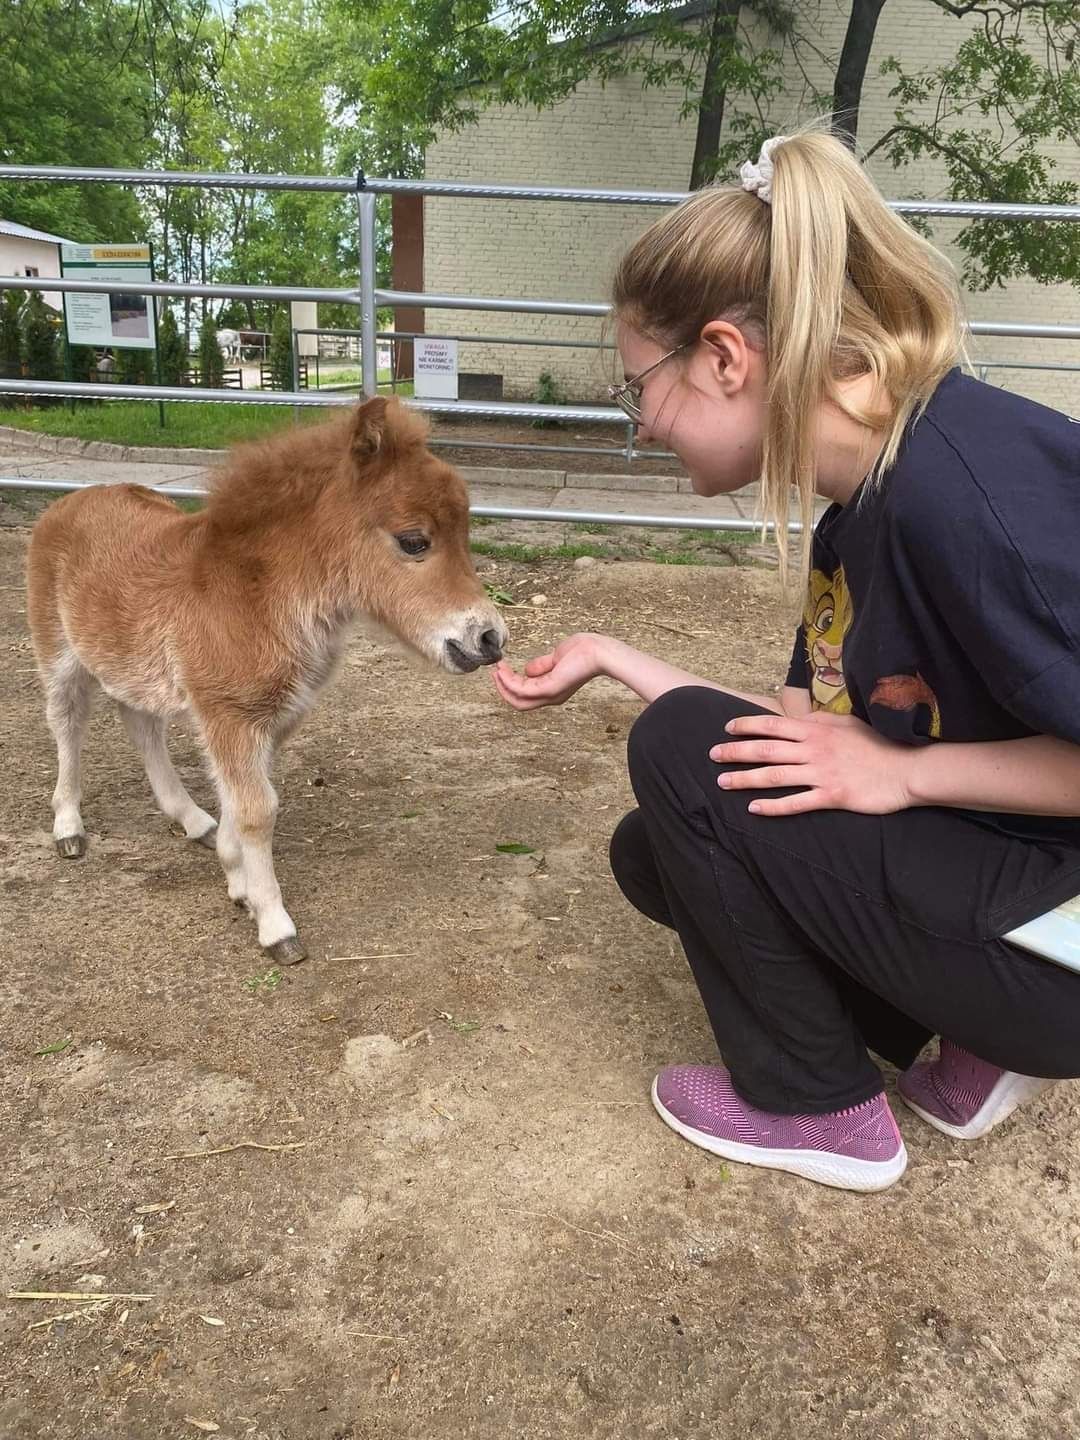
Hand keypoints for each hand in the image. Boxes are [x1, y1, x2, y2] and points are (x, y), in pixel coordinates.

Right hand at [492, 633, 606, 710]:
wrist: (599, 651)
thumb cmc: (585, 651)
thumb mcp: (556, 657)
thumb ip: (541, 665)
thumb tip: (526, 669)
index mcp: (552, 690)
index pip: (525, 695)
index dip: (509, 684)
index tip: (500, 669)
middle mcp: (550, 696)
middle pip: (518, 702)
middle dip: (502, 688)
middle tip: (494, 671)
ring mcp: (550, 694)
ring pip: (517, 699)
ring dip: (502, 684)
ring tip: (497, 669)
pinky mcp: (549, 688)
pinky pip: (522, 690)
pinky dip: (509, 681)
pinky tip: (503, 670)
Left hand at [709, 710, 916, 816]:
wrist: (908, 769)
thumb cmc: (879, 745)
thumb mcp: (848, 724)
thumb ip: (820, 721)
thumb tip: (797, 720)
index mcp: (817, 730)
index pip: (773, 725)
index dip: (747, 726)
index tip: (727, 728)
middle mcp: (815, 749)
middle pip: (766, 750)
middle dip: (736, 752)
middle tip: (712, 755)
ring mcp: (822, 773)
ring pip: (775, 776)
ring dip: (746, 779)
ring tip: (723, 783)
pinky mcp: (832, 796)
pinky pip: (796, 802)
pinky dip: (773, 806)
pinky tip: (753, 809)